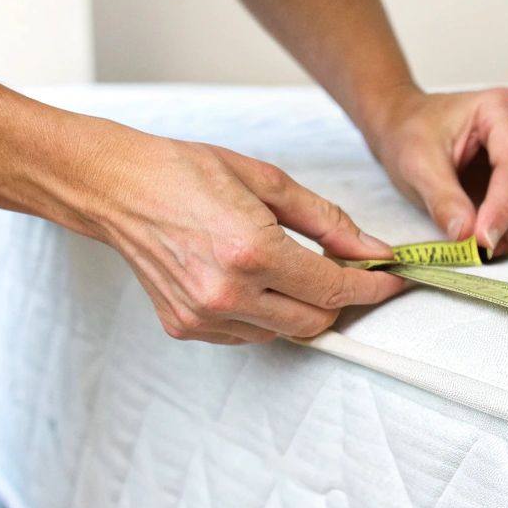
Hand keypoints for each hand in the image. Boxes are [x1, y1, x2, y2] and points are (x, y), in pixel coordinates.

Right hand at [63, 128, 404, 344]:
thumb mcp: (267, 182)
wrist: (117, 188)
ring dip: (299, 306)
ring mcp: (203, 316)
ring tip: (284, 266)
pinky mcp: (186, 327)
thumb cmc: (184, 173)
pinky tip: (248, 279)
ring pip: (283, 332)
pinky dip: (263, 314)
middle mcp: (227, 292)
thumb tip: (371, 249)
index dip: (371, 286)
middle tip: (344, 271)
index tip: (390, 280)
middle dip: (339, 299)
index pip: (334, 288)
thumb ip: (327, 221)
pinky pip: (248, 334)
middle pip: (315, 321)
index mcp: (251, 251)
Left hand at [364, 87, 507, 255]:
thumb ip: (442, 199)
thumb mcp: (416, 165)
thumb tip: (466, 235)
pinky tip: (497, 238)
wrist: (409, 125)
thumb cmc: (412, 135)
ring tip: (486, 246)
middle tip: (482, 250)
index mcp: (501, 107)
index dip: (502, 210)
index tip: (483, 242)